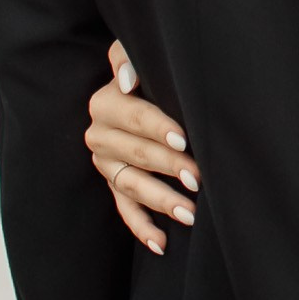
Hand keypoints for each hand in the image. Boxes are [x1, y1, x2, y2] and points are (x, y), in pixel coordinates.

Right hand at [85, 41, 197, 255]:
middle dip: (169, 167)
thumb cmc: (149, 73)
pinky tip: (162, 243)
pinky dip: (142, 228)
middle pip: (137, 155)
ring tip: (191, 213)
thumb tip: (126, 79)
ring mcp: (105, 165)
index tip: (185, 139)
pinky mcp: (112, 185)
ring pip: (132, 186)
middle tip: (199, 178)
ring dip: (161, 201)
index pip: (136, 117)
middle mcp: (99, 136)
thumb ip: (127, 57)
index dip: (160, 128)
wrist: (135, 89)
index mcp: (105, 104)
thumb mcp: (137, 56)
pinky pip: (124, 211)